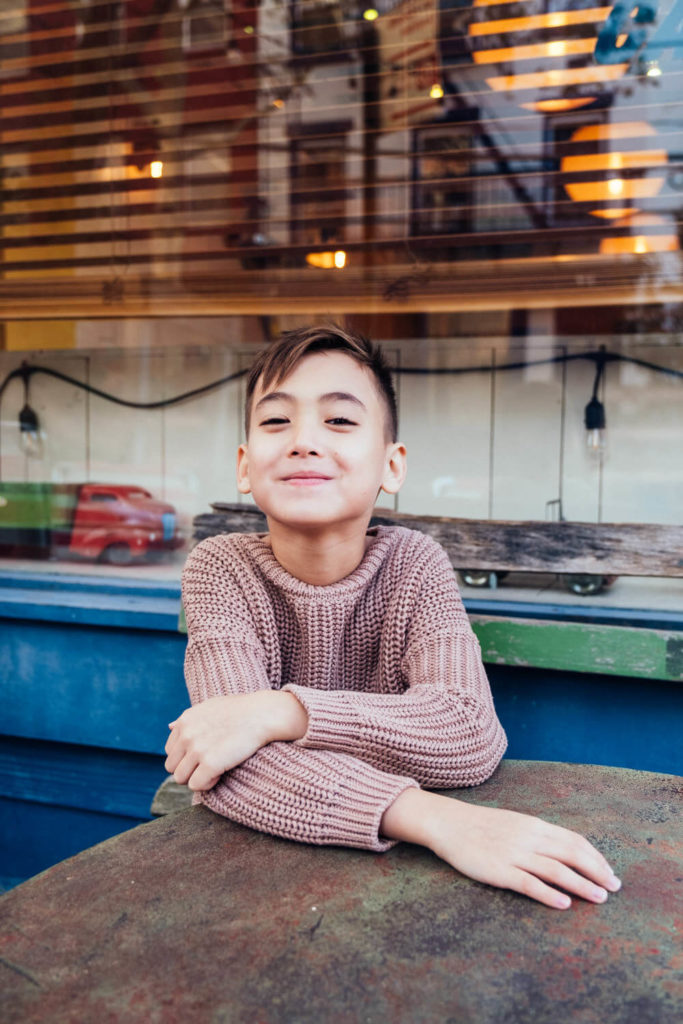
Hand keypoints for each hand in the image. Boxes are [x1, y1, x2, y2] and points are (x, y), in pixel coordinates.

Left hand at [165, 691, 307, 791]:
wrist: (262, 714)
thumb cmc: (240, 710)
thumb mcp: (209, 707)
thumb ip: (188, 718)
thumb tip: (170, 726)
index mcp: (184, 721)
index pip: (170, 751)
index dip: (186, 757)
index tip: (204, 755)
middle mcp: (186, 735)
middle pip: (172, 767)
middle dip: (189, 769)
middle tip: (208, 765)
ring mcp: (197, 750)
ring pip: (181, 778)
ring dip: (197, 778)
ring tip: (215, 769)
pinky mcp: (210, 764)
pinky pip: (196, 785)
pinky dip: (207, 784)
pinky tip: (220, 774)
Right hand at [381, 789, 620, 909]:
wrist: (449, 823)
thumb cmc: (482, 826)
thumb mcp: (515, 822)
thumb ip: (539, 835)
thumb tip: (566, 850)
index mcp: (534, 825)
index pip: (574, 840)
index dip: (595, 857)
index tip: (610, 872)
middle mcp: (528, 837)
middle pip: (571, 854)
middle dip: (597, 872)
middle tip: (615, 888)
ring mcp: (514, 854)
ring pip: (556, 870)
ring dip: (581, 885)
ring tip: (599, 898)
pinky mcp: (499, 870)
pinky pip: (529, 883)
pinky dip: (549, 894)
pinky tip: (564, 904)